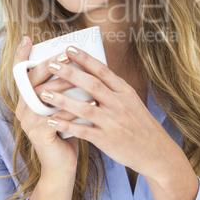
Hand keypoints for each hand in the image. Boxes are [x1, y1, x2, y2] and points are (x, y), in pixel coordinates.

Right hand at [13, 37, 78, 177]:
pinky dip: (76, 108)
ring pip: (45, 96)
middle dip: (50, 66)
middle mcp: (22, 108)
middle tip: (66, 55)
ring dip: (65, 85)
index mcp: (26, 98)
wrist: (62, 164)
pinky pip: (58, 117)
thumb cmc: (65, 129)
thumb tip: (76, 61)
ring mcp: (28, 122)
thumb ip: (62, 87)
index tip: (27, 39)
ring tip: (84, 76)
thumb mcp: (60, 105)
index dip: (21, 56)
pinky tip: (92, 102)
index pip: (20, 73)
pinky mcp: (38, 135)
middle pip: (32, 80)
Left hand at [41, 46, 198, 199]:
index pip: (103, 70)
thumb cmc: (140, 123)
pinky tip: (51, 121)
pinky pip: (83, 131)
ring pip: (84, 107)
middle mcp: (119, 104)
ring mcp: (113, 122)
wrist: (156, 151)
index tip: (69, 49)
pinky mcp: (107, 140)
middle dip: (70, 73)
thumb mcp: (132, 100)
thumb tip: (95, 72)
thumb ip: (114, 88)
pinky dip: (66, 125)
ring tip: (43, 93)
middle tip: (51, 65)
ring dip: (62, 100)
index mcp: (125, 91)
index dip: (85, 59)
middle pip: (91, 84)